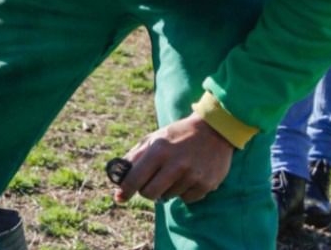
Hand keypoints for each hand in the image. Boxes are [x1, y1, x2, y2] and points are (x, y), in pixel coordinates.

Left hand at [114, 112, 234, 204]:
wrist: (214, 131)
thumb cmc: (177, 135)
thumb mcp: (153, 138)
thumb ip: (135, 156)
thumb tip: (117, 177)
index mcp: (158, 151)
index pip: (134, 179)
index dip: (125, 190)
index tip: (119, 197)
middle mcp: (175, 164)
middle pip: (149, 193)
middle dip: (146, 191)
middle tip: (149, 184)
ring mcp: (192, 176)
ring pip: (168, 197)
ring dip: (166, 190)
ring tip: (174, 174)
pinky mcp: (206, 184)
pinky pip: (186, 199)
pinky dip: (183, 192)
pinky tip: (188, 177)